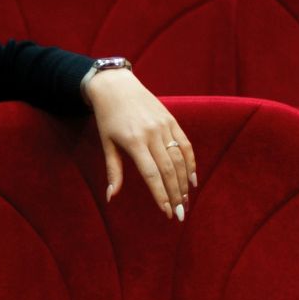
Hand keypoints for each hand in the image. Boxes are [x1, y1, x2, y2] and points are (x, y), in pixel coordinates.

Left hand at [86, 70, 196, 220]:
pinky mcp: (172, 120)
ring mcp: (164, 126)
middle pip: (169, 170)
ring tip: (185, 201)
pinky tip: (192, 179)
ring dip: (184, 182)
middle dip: (175, 194)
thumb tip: (111, 197)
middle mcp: (152, 134)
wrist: (116, 86)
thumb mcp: (106, 143)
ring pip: (180, 159)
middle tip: (180, 214)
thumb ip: (113, 170)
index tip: (166, 212)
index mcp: (134, 141)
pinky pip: (185, 144)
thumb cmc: (107, 118)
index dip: (160, 195)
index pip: (151, 175)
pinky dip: (191, 163)